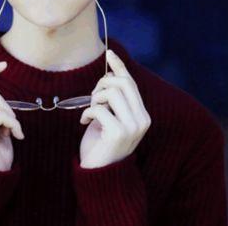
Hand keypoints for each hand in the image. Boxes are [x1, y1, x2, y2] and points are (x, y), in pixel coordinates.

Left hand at [78, 49, 150, 168]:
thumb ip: (114, 100)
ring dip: (94, 97)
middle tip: (92, 97)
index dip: (119, 66)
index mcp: (142, 115)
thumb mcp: (110, 118)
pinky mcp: (118, 132)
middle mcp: (142, 119)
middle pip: (122, 83)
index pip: (131, 83)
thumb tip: (110, 73)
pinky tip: (85, 122)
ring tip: (89, 111)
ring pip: (111, 92)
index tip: (109, 53)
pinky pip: (99, 108)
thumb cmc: (102, 144)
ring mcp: (132, 126)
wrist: (100, 174)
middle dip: (102, 84)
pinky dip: (87, 112)